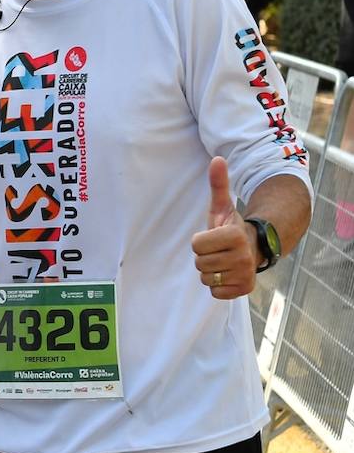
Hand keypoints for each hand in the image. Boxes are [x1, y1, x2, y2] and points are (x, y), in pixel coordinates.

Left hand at [190, 156, 258, 298]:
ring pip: (206, 278)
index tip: (214, 236)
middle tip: (219, 250)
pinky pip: (215, 292)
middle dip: (205, 256)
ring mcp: (245, 275)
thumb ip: (218, 184)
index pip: (196, 244)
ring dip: (210, 270)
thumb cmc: (231, 228)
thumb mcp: (223, 207)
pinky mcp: (243, 290)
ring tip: (223, 261)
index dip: (200, 240)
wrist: (255, 249)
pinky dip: (217, 285)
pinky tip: (227, 273)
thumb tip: (217, 159)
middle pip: (199, 262)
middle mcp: (243, 257)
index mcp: (235, 236)